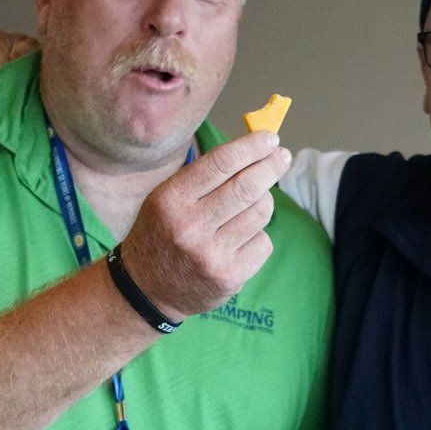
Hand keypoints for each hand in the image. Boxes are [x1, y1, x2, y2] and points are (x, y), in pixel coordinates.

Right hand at [121, 132, 288, 319]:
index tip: (270, 138)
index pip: (221, 163)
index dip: (251, 147)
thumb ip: (204, 177)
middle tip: (283, 156)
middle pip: (247, 186)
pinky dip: (258, 234)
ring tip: (255, 200)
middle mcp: (190, 227)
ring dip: (264, 200)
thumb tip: (253, 150)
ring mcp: (211, 255)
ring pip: (260, 213)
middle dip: (271, 166)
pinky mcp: (229, 277)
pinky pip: (263, 242)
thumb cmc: (162, 234)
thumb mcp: (166, 199)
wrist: (147, 291)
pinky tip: (241, 238)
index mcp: (171, 200)